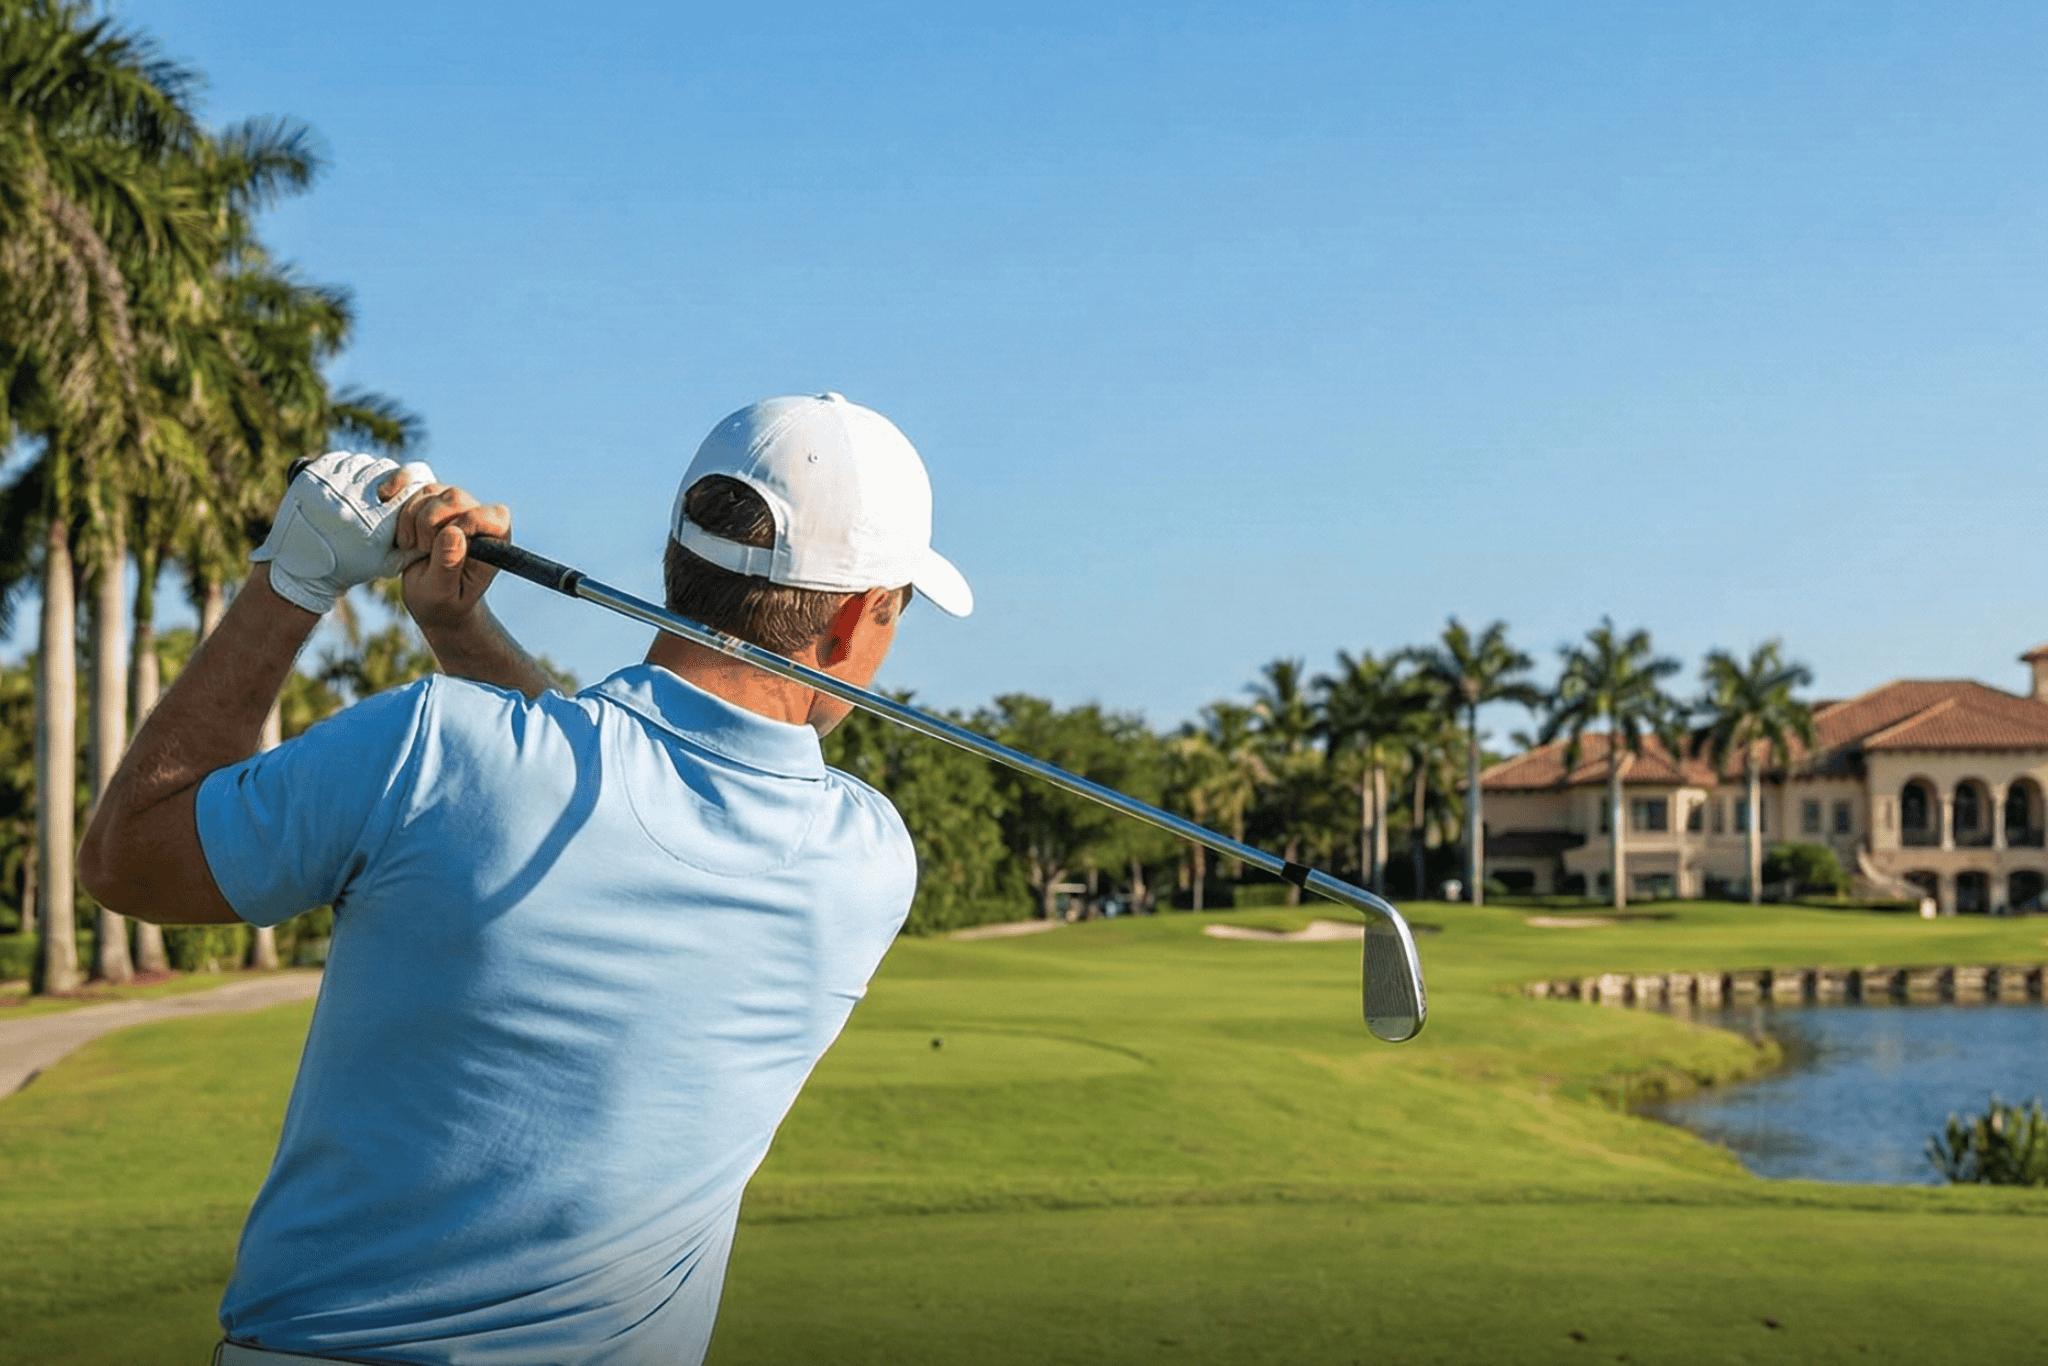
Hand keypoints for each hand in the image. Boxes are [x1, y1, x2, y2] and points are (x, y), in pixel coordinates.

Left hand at [250, 453, 436, 614]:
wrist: (303, 566)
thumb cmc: (352, 565)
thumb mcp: (390, 562)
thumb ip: (417, 546)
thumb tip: (444, 525)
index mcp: (376, 521)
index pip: (412, 484)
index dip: (417, 482)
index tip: (414, 487)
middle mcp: (354, 500)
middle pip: (388, 469)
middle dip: (392, 478)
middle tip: (387, 489)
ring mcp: (329, 486)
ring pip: (364, 461)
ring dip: (369, 471)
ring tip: (366, 486)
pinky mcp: (311, 478)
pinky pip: (338, 458)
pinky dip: (347, 465)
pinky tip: (348, 478)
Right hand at [387, 474, 511, 635]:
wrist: (430, 599)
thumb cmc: (443, 601)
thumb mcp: (442, 593)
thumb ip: (449, 565)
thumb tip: (452, 532)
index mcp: (495, 538)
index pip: (485, 515)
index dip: (458, 526)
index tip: (434, 550)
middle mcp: (478, 515)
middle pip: (455, 497)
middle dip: (428, 523)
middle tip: (420, 549)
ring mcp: (454, 504)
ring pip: (430, 491)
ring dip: (410, 519)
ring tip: (410, 545)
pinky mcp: (429, 499)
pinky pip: (412, 479)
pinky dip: (396, 487)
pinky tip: (385, 500)